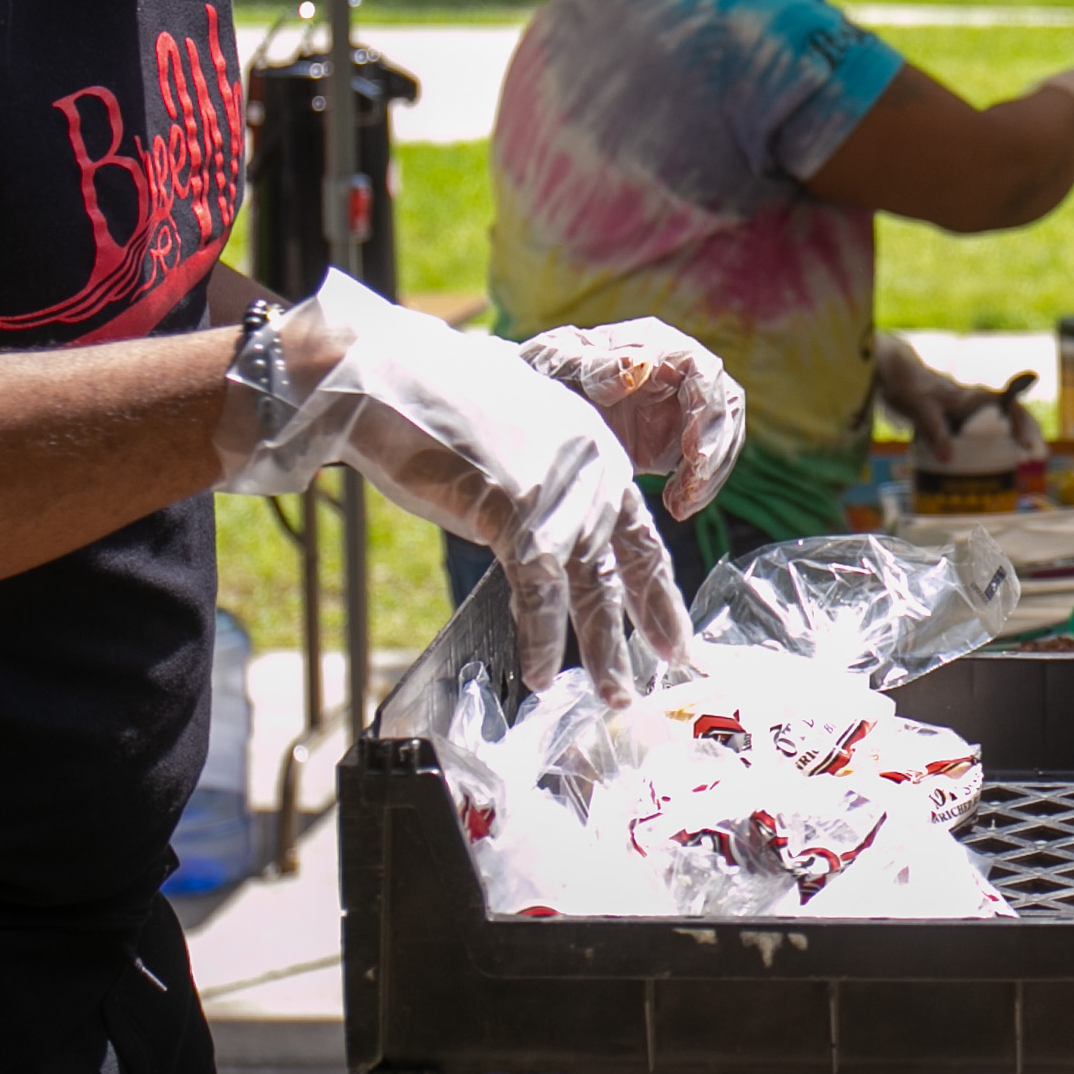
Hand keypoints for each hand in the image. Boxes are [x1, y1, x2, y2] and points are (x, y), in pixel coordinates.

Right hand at [222, 273, 691, 695]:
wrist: (399, 378)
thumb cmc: (450, 410)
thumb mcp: (522, 448)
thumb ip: (549, 492)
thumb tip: (549, 542)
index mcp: (600, 457)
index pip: (642, 537)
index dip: (656, 592)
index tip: (674, 634)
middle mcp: (594, 477)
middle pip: (629, 569)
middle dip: (647, 628)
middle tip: (667, 672)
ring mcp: (560, 497)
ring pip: (592, 590)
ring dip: (602, 650)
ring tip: (613, 695)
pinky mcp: (519, 516)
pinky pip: (538, 594)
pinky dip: (540, 638)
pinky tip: (539, 672)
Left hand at [518, 318, 746, 520]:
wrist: (537, 408)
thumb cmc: (547, 375)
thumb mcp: (561, 367)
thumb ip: (598, 366)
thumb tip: (644, 364)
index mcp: (654, 344)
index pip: (704, 371)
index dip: (707, 411)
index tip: (695, 453)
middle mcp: (677, 369)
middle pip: (724, 405)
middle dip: (717, 450)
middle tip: (693, 488)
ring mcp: (681, 404)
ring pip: (721, 435)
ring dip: (710, 473)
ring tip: (682, 506)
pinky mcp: (677, 436)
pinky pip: (705, 460)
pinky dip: (697, 485)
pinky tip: (676, 506)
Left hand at [874, 335, 1022, 465]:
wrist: (897, 377)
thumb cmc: (911, 387)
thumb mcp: (921, 409)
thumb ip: (935, 431)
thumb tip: (948, 458)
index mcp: (974, 397)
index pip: (1009, 407)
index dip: (1023, 425)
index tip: (1028, 445)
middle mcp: (978, 404)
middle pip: (1013, 417)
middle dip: (1028, 435)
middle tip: (1037, 457)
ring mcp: (971, 414)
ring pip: (1002, 426)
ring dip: (1015, 443)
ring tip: (1024, 463)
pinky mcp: (961, 423)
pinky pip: (985, 435)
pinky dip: (995, 448)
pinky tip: (997, 464)